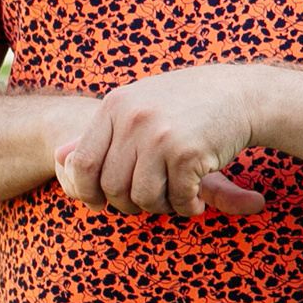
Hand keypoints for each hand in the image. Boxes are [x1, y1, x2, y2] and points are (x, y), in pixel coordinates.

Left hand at [55, 67, 269, 217]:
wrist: (243, 94)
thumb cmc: (190, 101)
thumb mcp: (141, 104)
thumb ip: (105, 130)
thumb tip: (59, 157)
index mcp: (116, 105)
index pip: (83, 162)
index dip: (88, 191)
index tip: (100, 203)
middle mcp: (133, 119)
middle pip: (111, 185)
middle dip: (129, 204)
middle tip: (150, 202)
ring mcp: (160, 135)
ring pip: (142, 197)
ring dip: (160, 208)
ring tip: (176, 200)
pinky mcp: (188, 153)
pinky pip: (177, 198)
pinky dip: (186, 207)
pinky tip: (195, 200)